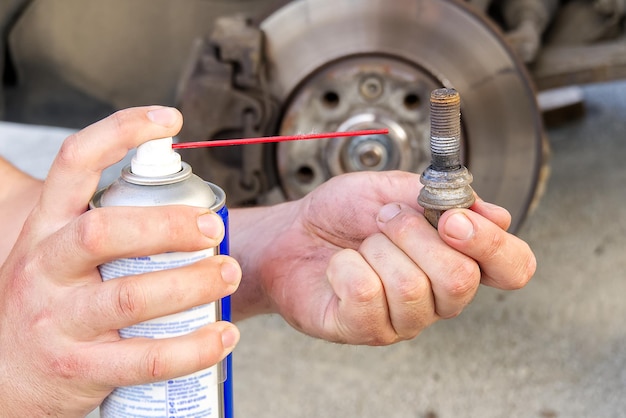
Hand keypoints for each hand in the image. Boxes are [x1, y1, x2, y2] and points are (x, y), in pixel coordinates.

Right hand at [0, 107, 240, 416]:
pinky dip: (193, 347)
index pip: (74, 164)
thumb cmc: (48, 303)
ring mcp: (60, 321)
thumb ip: (102, 223)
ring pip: (130, 296)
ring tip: (228, 273)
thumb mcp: (56, 253)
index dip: (120, 132)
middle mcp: (46, 268)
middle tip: (214, 226)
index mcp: (46, 229)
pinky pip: (146, 358)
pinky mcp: (81, 369)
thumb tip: (166, 185)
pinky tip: (222, 335)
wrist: (3, 377)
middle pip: (104, 232)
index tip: (170, 121)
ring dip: (190, 283)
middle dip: (167, 225)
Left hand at [231, 171, 534, 344]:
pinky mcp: (365, 330)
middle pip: (460, 280)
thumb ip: (441, 198)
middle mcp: (438, 296)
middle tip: (385, 218)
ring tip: (361, 243)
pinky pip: (367, 294)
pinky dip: (346, 266)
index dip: (493, 245)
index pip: (512, 268)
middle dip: (415, 235)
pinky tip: (341, 266)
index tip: (454, 219)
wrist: (292, 233)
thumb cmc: (342, 214)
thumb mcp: (392, 189)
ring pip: (411, 287)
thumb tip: (496, 214)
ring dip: (377, 248)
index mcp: (455, 257)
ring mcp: (403, 319)